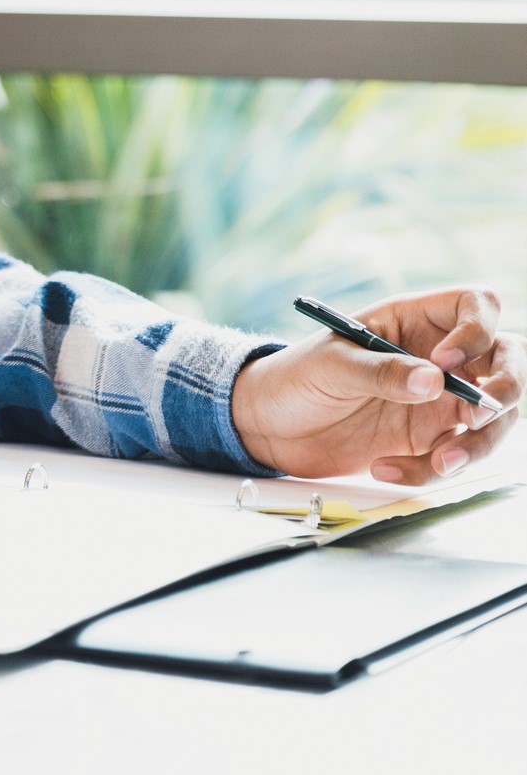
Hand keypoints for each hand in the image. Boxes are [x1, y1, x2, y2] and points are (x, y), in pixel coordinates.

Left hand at [232, 286, 523, 483]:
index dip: (476, 329)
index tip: (447, 361)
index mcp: (414, 321)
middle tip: (479, 414)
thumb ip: (381, 372)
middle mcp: (439, 357)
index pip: (476, 305)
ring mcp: (441, 399)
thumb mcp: (331, 366)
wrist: (271, 426)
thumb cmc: (295, 378)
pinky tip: (386, 469)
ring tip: (440, 462)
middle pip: (508, 359)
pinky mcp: (431, 439)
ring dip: (478, 443)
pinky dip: (432, 469)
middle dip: (507, 387)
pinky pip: (456, 455)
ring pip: (496, 415)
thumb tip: (434, 380)